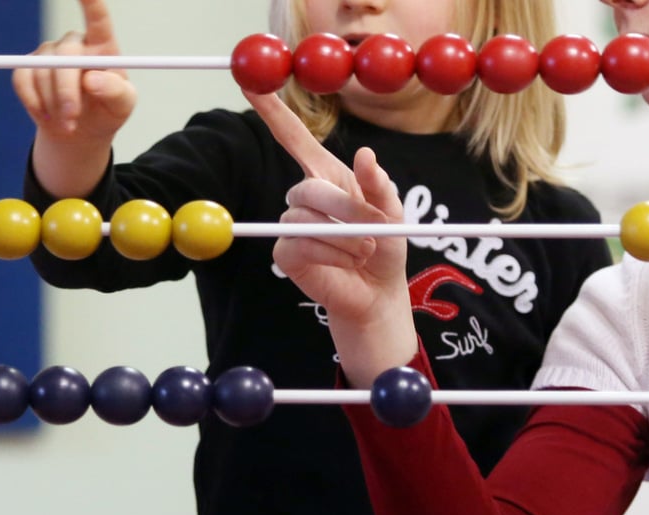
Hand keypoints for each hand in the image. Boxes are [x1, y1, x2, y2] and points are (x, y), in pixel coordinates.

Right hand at [12, 0, 135, 140]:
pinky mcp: (27, 67)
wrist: (80, 132)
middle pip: (65, 56)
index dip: (90, 1)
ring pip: (43, 73)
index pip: (97, 17)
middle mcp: (73, 43)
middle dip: (67, 91)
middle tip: (72, 118)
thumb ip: (115, 92)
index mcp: (102, 46)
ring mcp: (48, 53)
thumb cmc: (106, 112)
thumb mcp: (121, 106)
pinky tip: (46, 116)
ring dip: (53, 105)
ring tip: (68, 125)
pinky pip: (22, 80)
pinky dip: (33, 102)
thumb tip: (93, 80)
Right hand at [244, 91, 416, 384]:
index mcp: (329, 176)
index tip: (254, 86)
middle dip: (343, 209)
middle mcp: (306, 197)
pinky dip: (329, 255)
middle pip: (307, 187)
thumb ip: (380, 186)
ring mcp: (291, 225)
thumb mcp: (394, 213)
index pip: (294, 140)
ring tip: (364, 252)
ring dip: (343, 238)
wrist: (377, 293)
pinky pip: (299, 245)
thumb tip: (365, 154)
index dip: (274, 114)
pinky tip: (346, 264)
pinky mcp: (285, 253)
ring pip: (305, 219)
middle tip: (373, 232)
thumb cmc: (386, 247)